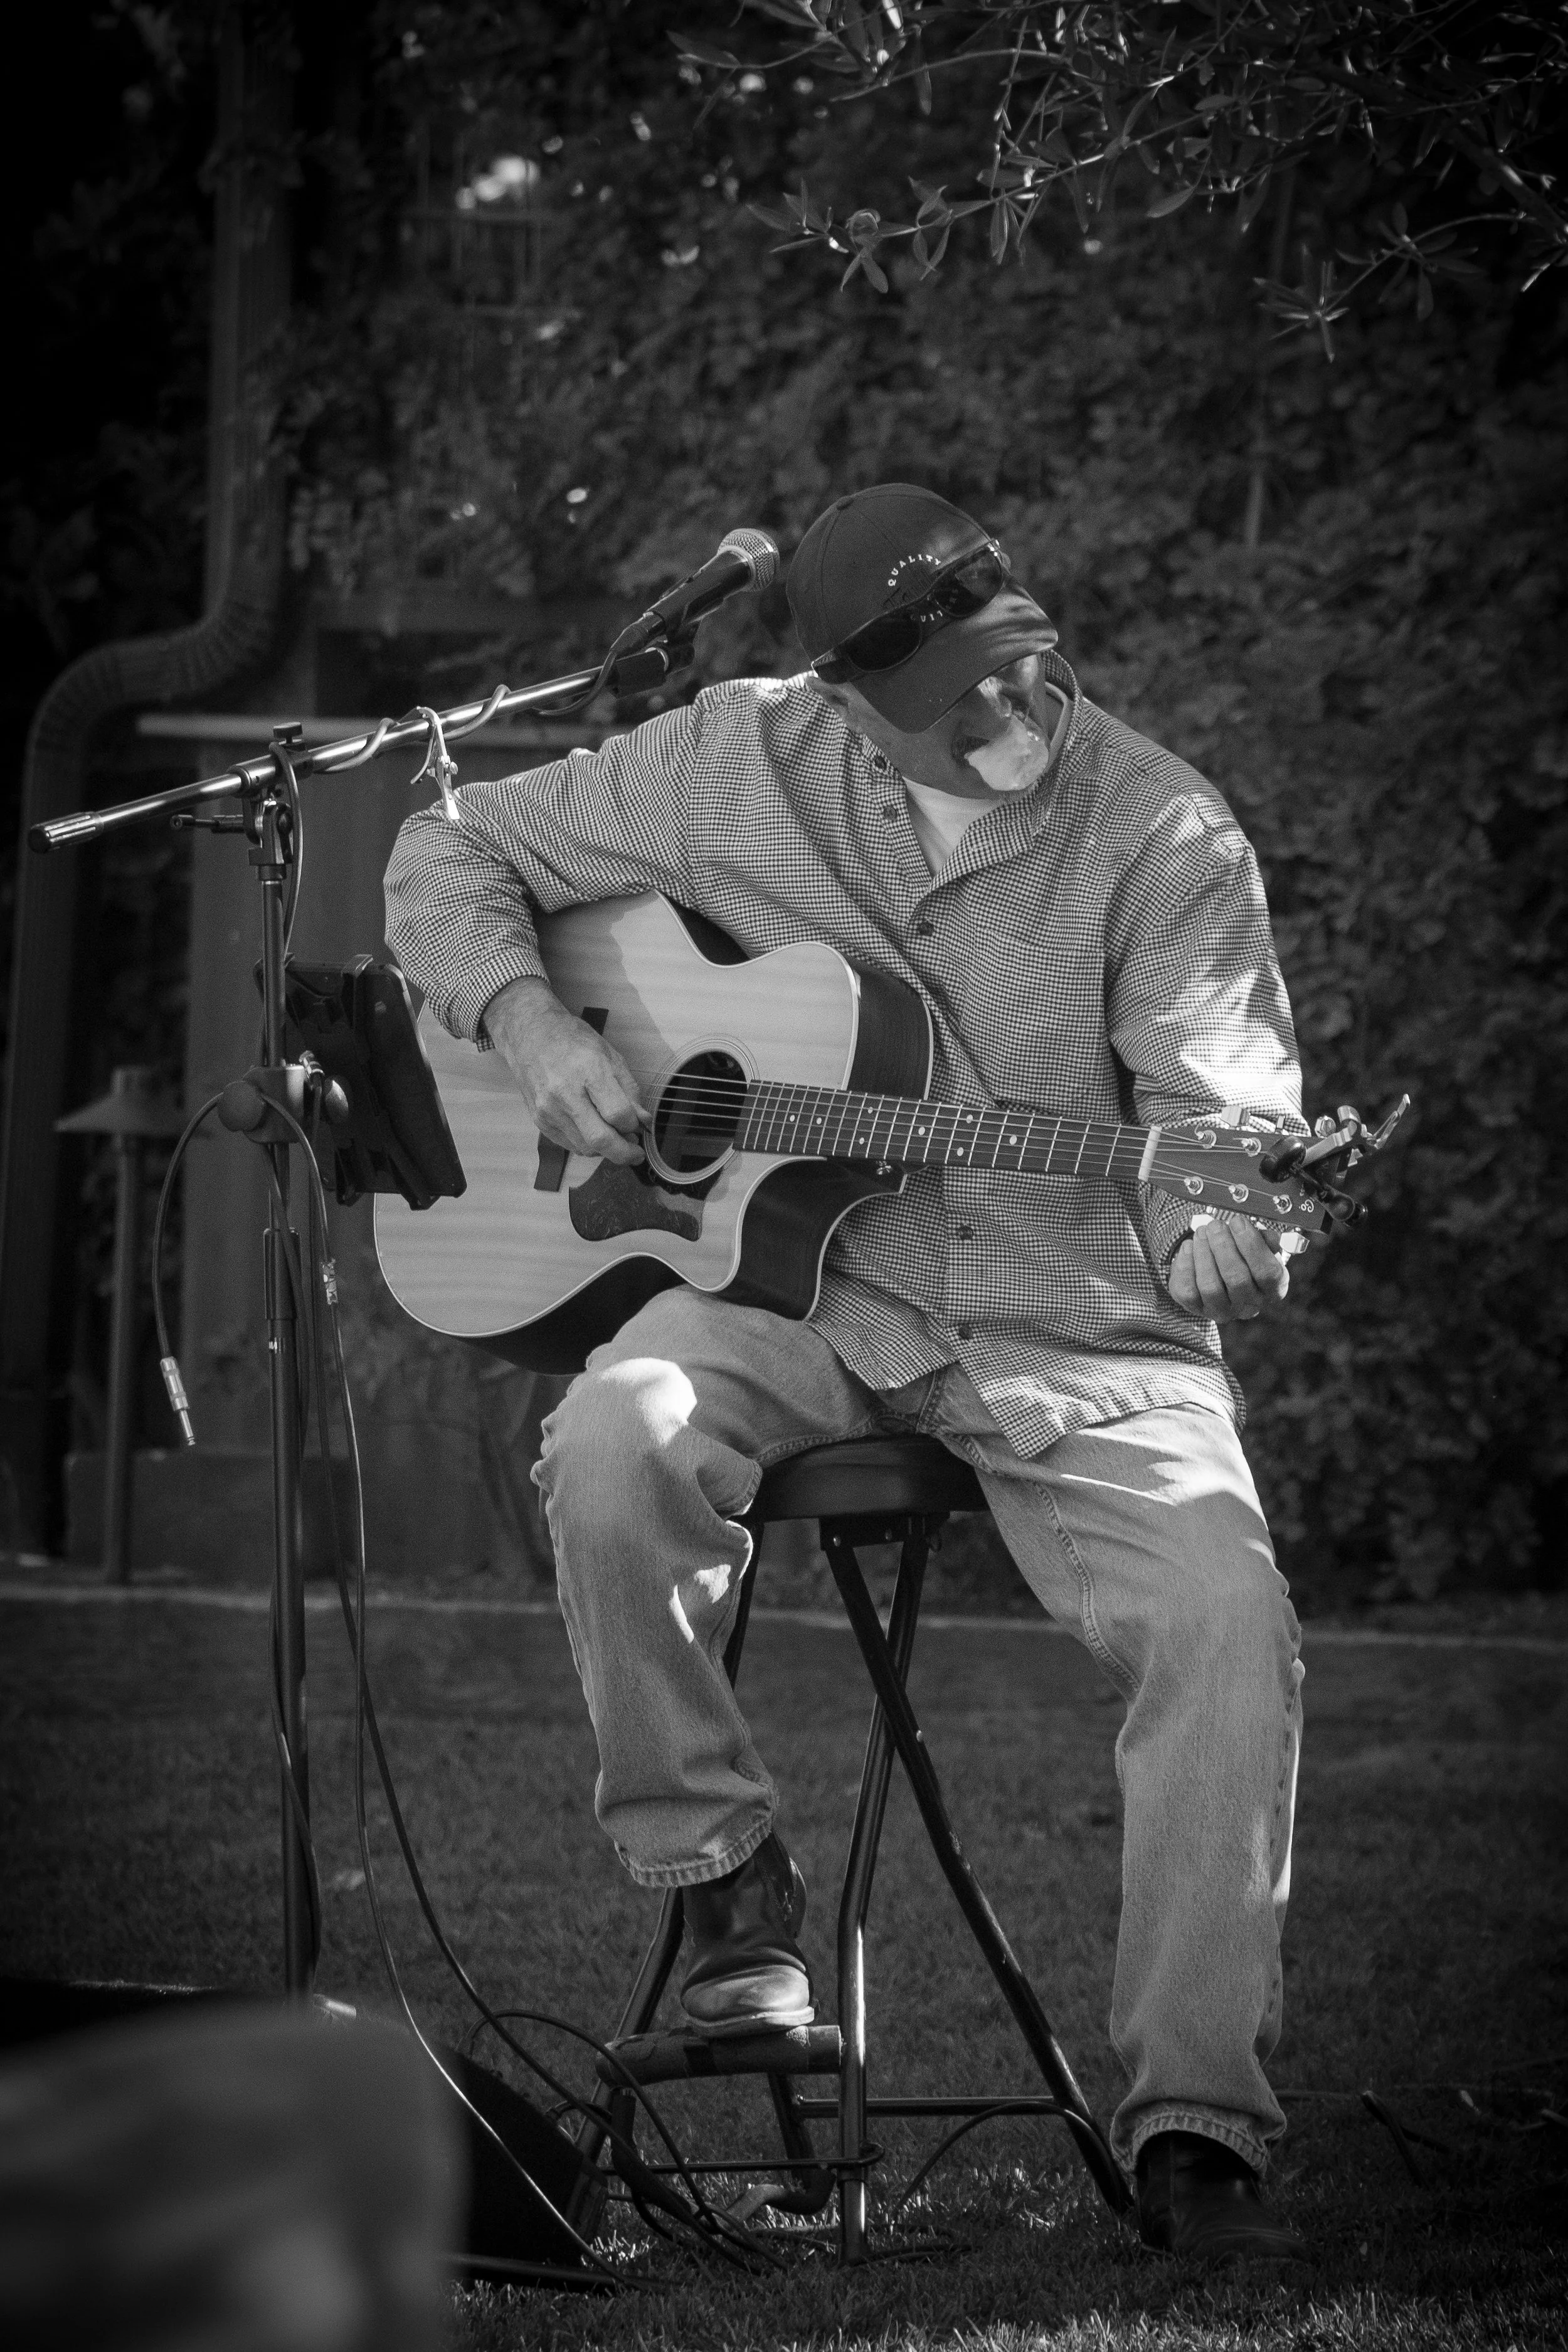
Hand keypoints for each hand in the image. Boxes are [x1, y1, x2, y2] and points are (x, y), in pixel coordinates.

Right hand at [482, 977, 647, 1164]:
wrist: (530, 1034)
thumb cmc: (573, 1041)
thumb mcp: (610, 1055)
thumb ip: (629, 1091)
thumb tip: (643, 1122)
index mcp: (588, 1071)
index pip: (618, 1114)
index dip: (634, 1126)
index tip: (639, 1126)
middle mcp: (565, 1093)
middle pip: (600, 1140)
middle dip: (624, 1153)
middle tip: (635, 1152)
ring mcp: (548, 1110)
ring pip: (585, 1148)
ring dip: (606, 1150)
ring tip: (615, 1137)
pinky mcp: (539, 1120)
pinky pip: (569, 1145)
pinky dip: (587, 1145)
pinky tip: (593, 1131)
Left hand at [1167, 1214, 1289, 1322]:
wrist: (1220, 1277)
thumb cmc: (1245, 1258)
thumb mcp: (1261, 1248)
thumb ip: (1265, 1240)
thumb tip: (1268, 1235)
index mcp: (1273, 1289)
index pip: (1268, 1272)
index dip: (1252, 1245)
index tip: (1238, 1221)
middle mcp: (1250, 1305)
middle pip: (1237, 1279)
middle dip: (1223, 1247)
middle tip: (1215, 1225)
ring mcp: (1223, 1310)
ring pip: (1211, 1287)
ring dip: (1203, 1255)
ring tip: (1201, 1233)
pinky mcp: (1197, 1309)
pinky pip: (1188, 1292)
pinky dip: (1185, 1265)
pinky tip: (1188, 1247)